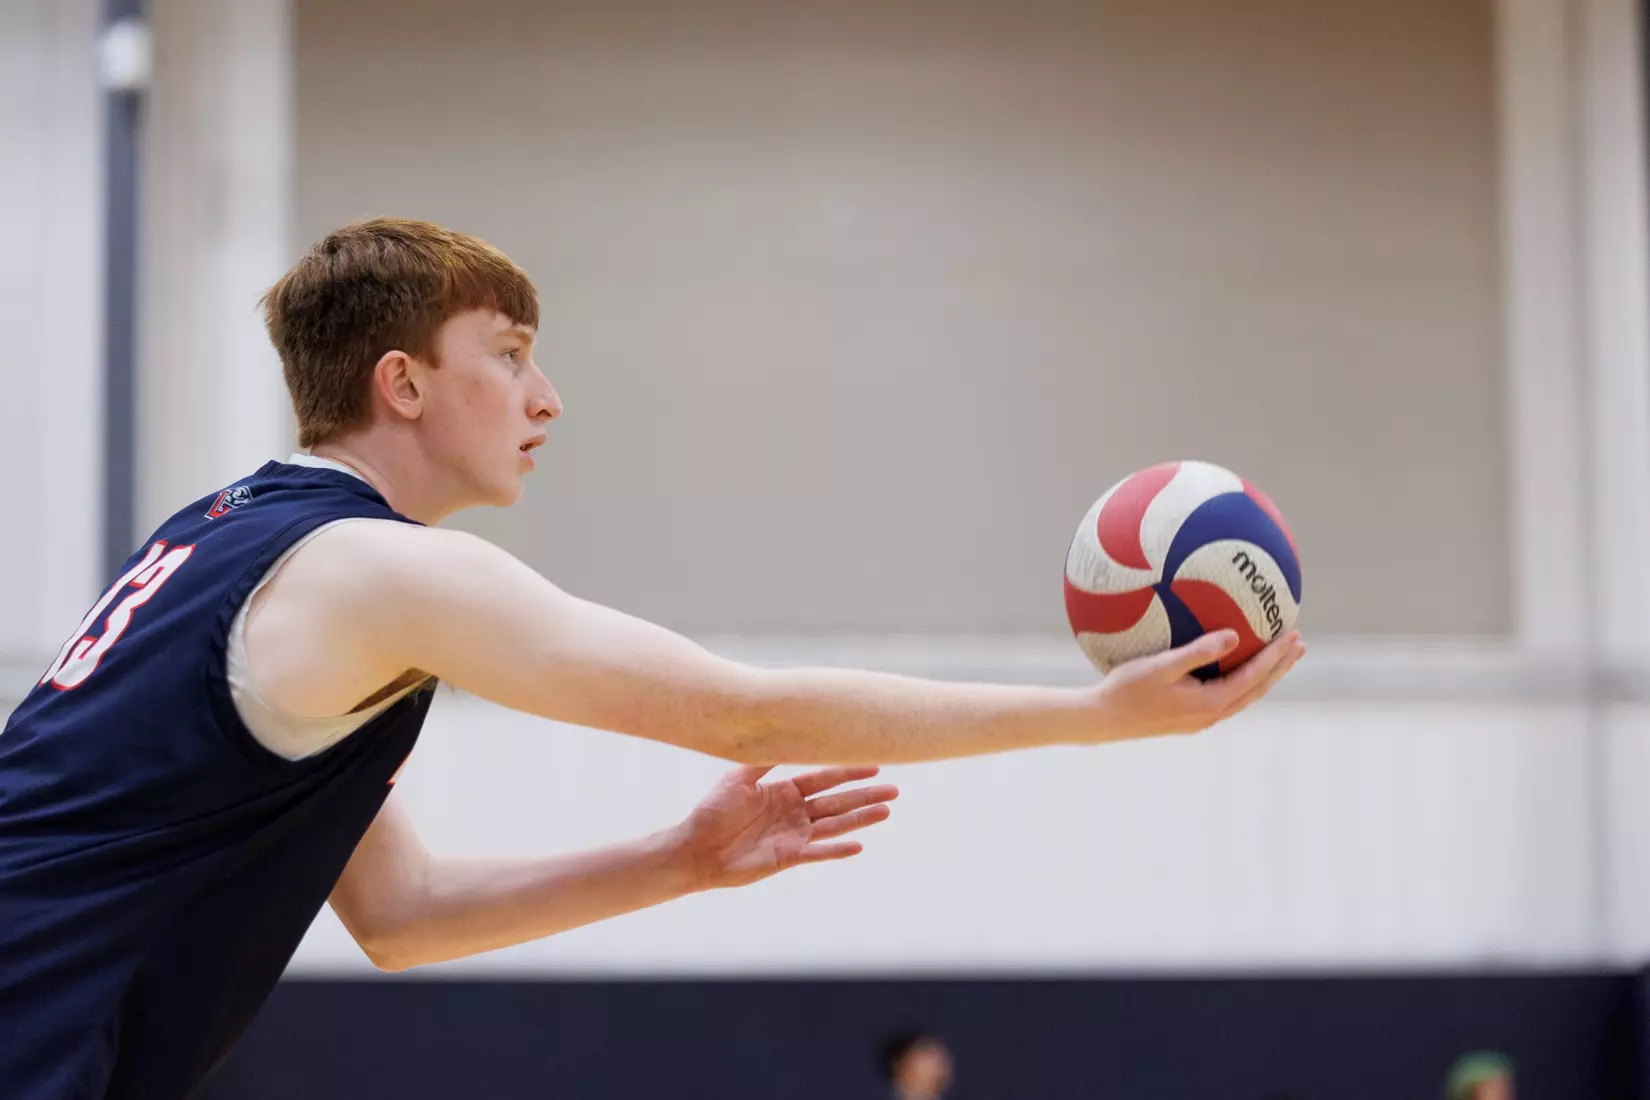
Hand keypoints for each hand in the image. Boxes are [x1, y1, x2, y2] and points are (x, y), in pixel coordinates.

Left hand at [668, 766, 898, 891]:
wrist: (694, 848)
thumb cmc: (712, 811)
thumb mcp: (738, 777)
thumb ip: (764, 758)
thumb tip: (786, 732)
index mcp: (784, 790)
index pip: (824, 779)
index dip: (849, 771)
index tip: (875, 764)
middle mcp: (794, 812)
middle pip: (837, 802)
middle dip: (865, 795)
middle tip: (895, 790)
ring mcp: (794, 836)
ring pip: (834, 825)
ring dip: (860, 819)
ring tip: (886, 811)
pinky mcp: (788, 857)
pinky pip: (817, 852)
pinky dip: (837, 849)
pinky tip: (858, 845)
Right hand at [1093, 629, 1305, 740]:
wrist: (1102, 721)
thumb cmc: (1126, 689)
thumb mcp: (1161, 665)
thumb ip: (1198, 651)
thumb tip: (1235, 636)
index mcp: (1210, 702)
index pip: (1254, 676)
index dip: (1276, 656)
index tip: (1293, 635)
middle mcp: (1211, 715)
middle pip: (1256, 689)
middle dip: (1280, 667)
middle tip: (1299, 645)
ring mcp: (1201, 720)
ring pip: (1244, 696)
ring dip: (1264, 676)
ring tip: (1279, 659)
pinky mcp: (1190, 719)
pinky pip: (1228, 698)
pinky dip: (1243, 683)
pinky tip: (1237, 672)